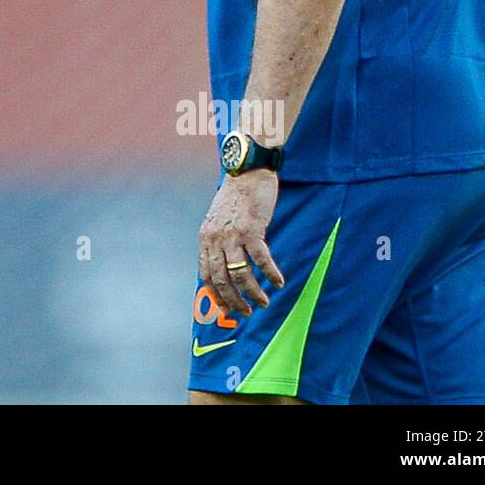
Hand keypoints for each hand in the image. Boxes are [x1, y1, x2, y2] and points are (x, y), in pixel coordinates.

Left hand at [198, 170, 284, 316]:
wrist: (247, 172)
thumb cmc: (236, 197)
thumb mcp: (218, 219)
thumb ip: (219, 240)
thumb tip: (226, 264)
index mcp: (206, 237)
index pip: (206, 274)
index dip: (217, 295)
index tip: (227, 309)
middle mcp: (215, 238)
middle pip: (221, 279)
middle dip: (234, 301)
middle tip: (247, 312)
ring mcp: (232, 235)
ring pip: (240, 275)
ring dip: (253, 293)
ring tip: (264, 302)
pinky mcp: (251, 229)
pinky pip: (261, 260)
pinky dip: (270, 274)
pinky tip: (278, 282)